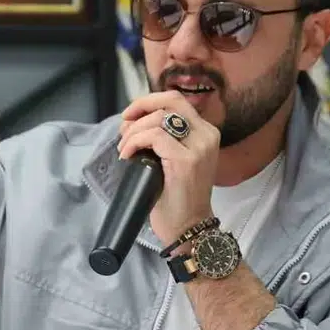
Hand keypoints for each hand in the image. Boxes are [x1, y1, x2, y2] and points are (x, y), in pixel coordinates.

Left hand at [118, 92, 219, 247]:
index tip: (129, 116)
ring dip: (133, 131)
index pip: (176, 101)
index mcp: (206, 133)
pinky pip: (154, 136)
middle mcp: (206, 135)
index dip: (149, 102)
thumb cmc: (177, 198)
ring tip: (124, 148)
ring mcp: (198, 147)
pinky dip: (134, 142)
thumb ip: (163, 138)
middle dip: (140, 108)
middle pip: (170, 101)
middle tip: (123, 127)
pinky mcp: (185, 160)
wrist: (187, 228)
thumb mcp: (172, 160)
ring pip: (159, 118)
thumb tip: (132, 122)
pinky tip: (127, 156)